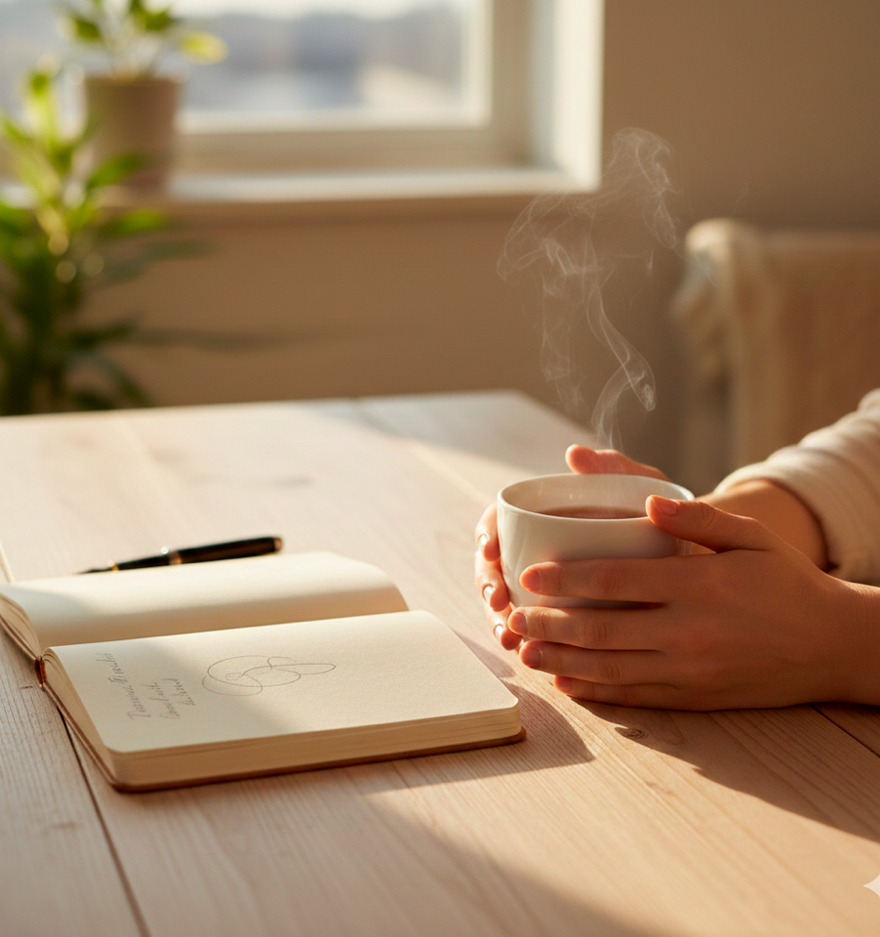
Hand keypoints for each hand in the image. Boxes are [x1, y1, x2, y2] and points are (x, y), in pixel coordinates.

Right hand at [474, 446, 669, 650]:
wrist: (694, 555)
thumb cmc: (663, 515)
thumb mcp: (643, 486)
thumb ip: (613, 468)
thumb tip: (575, 453)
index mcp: (544, 513)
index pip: (499, 521)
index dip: (488, 536)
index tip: (492, 551)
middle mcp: (537, 549)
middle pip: (496, 567)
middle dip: (490, 586)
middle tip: (498, 603)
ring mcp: (547, 585)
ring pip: (509, 603)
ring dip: (502, 621)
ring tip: (511, 639)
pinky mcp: (562, 616)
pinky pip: (534, 631)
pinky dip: (528, 643)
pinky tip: (531, 656)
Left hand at [508, 496, 879, 708]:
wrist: (830, 644)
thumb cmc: (786, 580)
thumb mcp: (751, 536)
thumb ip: (697, 517)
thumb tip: (646, 500)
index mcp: (697, 584)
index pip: (615, 582)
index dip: (566, 580)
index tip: (529, 575)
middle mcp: (687, 631)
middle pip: (600, 630)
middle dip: (548, 624)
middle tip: (512, 616)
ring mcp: (688, 669)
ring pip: (610, 668)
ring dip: (560, 662)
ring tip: (524, 652)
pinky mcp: (693, 696)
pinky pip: (635, 696)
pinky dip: (597, 692)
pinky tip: (568, 684)